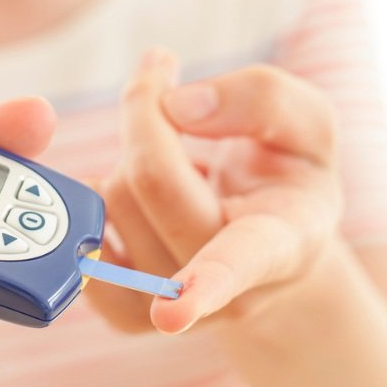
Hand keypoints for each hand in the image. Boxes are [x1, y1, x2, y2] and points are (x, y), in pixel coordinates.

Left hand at [85, 51, 342, 334]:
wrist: (277, 241)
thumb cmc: (292, 173)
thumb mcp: (307, 121)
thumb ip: (259, 98)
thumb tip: (178, 107)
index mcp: (285, 243)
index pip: (241, 261)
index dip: (203, 285)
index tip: (171, 316)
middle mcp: (230, 292)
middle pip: (151, 183)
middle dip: (145, 113)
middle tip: (160, 70)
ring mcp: (177, 313)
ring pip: (113, 200)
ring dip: (128, 154)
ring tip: (172, 154)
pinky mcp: (127, 315)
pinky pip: (79, 246)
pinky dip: (90, 201)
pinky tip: (127, 189)